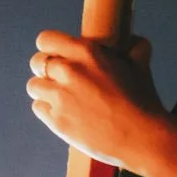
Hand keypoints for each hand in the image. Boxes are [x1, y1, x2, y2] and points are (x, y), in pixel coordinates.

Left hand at [26, 30, 165, 169]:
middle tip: (59, 78)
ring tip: (62, 97)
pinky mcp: (57, 121)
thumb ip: (134, 46)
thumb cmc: (143, 100)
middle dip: (45, 69)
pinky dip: (48, 110)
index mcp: (86, 52)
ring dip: (44, 90)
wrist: (142, 138)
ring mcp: (60, 97)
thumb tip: (133, 38)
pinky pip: (38, 108)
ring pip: (33, 86)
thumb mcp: (140, 65)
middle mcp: (69, 71)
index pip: (46, 40)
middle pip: (36, 62)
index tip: (55, 55)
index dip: (49, 47)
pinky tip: (64, 113)